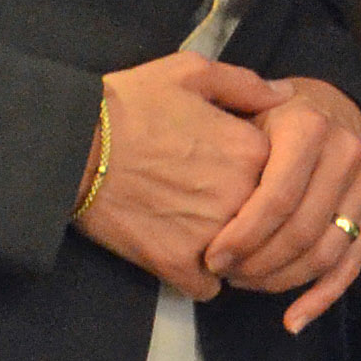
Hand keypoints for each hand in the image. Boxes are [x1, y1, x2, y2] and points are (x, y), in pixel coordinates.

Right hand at [70, 55, 279, 293]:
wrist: (70, 146)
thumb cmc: (128, 104)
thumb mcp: (190, 73)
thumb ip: (245, 85)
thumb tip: (284, 96)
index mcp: (253, 151)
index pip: (289, 177)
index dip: (268, 177)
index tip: (243, 173)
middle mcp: (242, 197)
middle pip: (271, 223)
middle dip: (255, 220)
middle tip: (220, 207)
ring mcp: (211, 235)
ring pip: (245, 259)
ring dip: (232, 254)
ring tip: (206, 236)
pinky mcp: (176, 265)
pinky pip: (208, 288)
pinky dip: (198, 279)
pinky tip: (183, 258)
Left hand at [208, 77, 360, 330]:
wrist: (325, 105)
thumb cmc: (267, 113)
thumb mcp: (242, 103)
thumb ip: (223, 119)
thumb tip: (210, 165)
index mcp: (310, 127)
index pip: (278, 199)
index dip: (243, 236)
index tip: (211, 257)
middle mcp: (346, 153)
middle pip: (302, 231)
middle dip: (258, 263)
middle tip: (224, 273)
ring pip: (326, 252)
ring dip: (281, 280)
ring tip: (245, 283)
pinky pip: (352, 264)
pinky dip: (322, 298)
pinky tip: (293, 320)